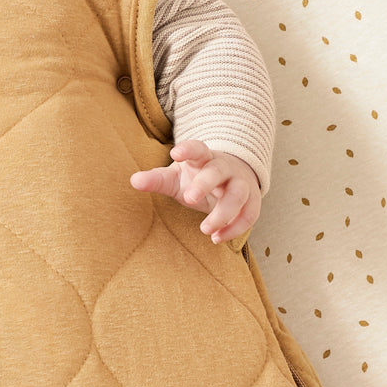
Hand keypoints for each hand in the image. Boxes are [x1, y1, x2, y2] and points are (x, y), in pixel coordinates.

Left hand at [129, 139, 260, 244]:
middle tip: (189, 200)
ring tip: (205, 230)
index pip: (197, 148)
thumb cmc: (196, 177)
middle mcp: (224, 167)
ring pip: (238, 194)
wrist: (231, 179)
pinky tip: (217, 239)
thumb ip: (156, 179)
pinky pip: (249, 214)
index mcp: (202, 157)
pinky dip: (235, 228)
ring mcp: (241, 182)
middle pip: (218, 171)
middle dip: (204, 184)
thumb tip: (133, 181)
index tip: (175, 153)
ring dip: (223, 213)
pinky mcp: (252, 200)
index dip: (188, 149)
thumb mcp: (175, 177)